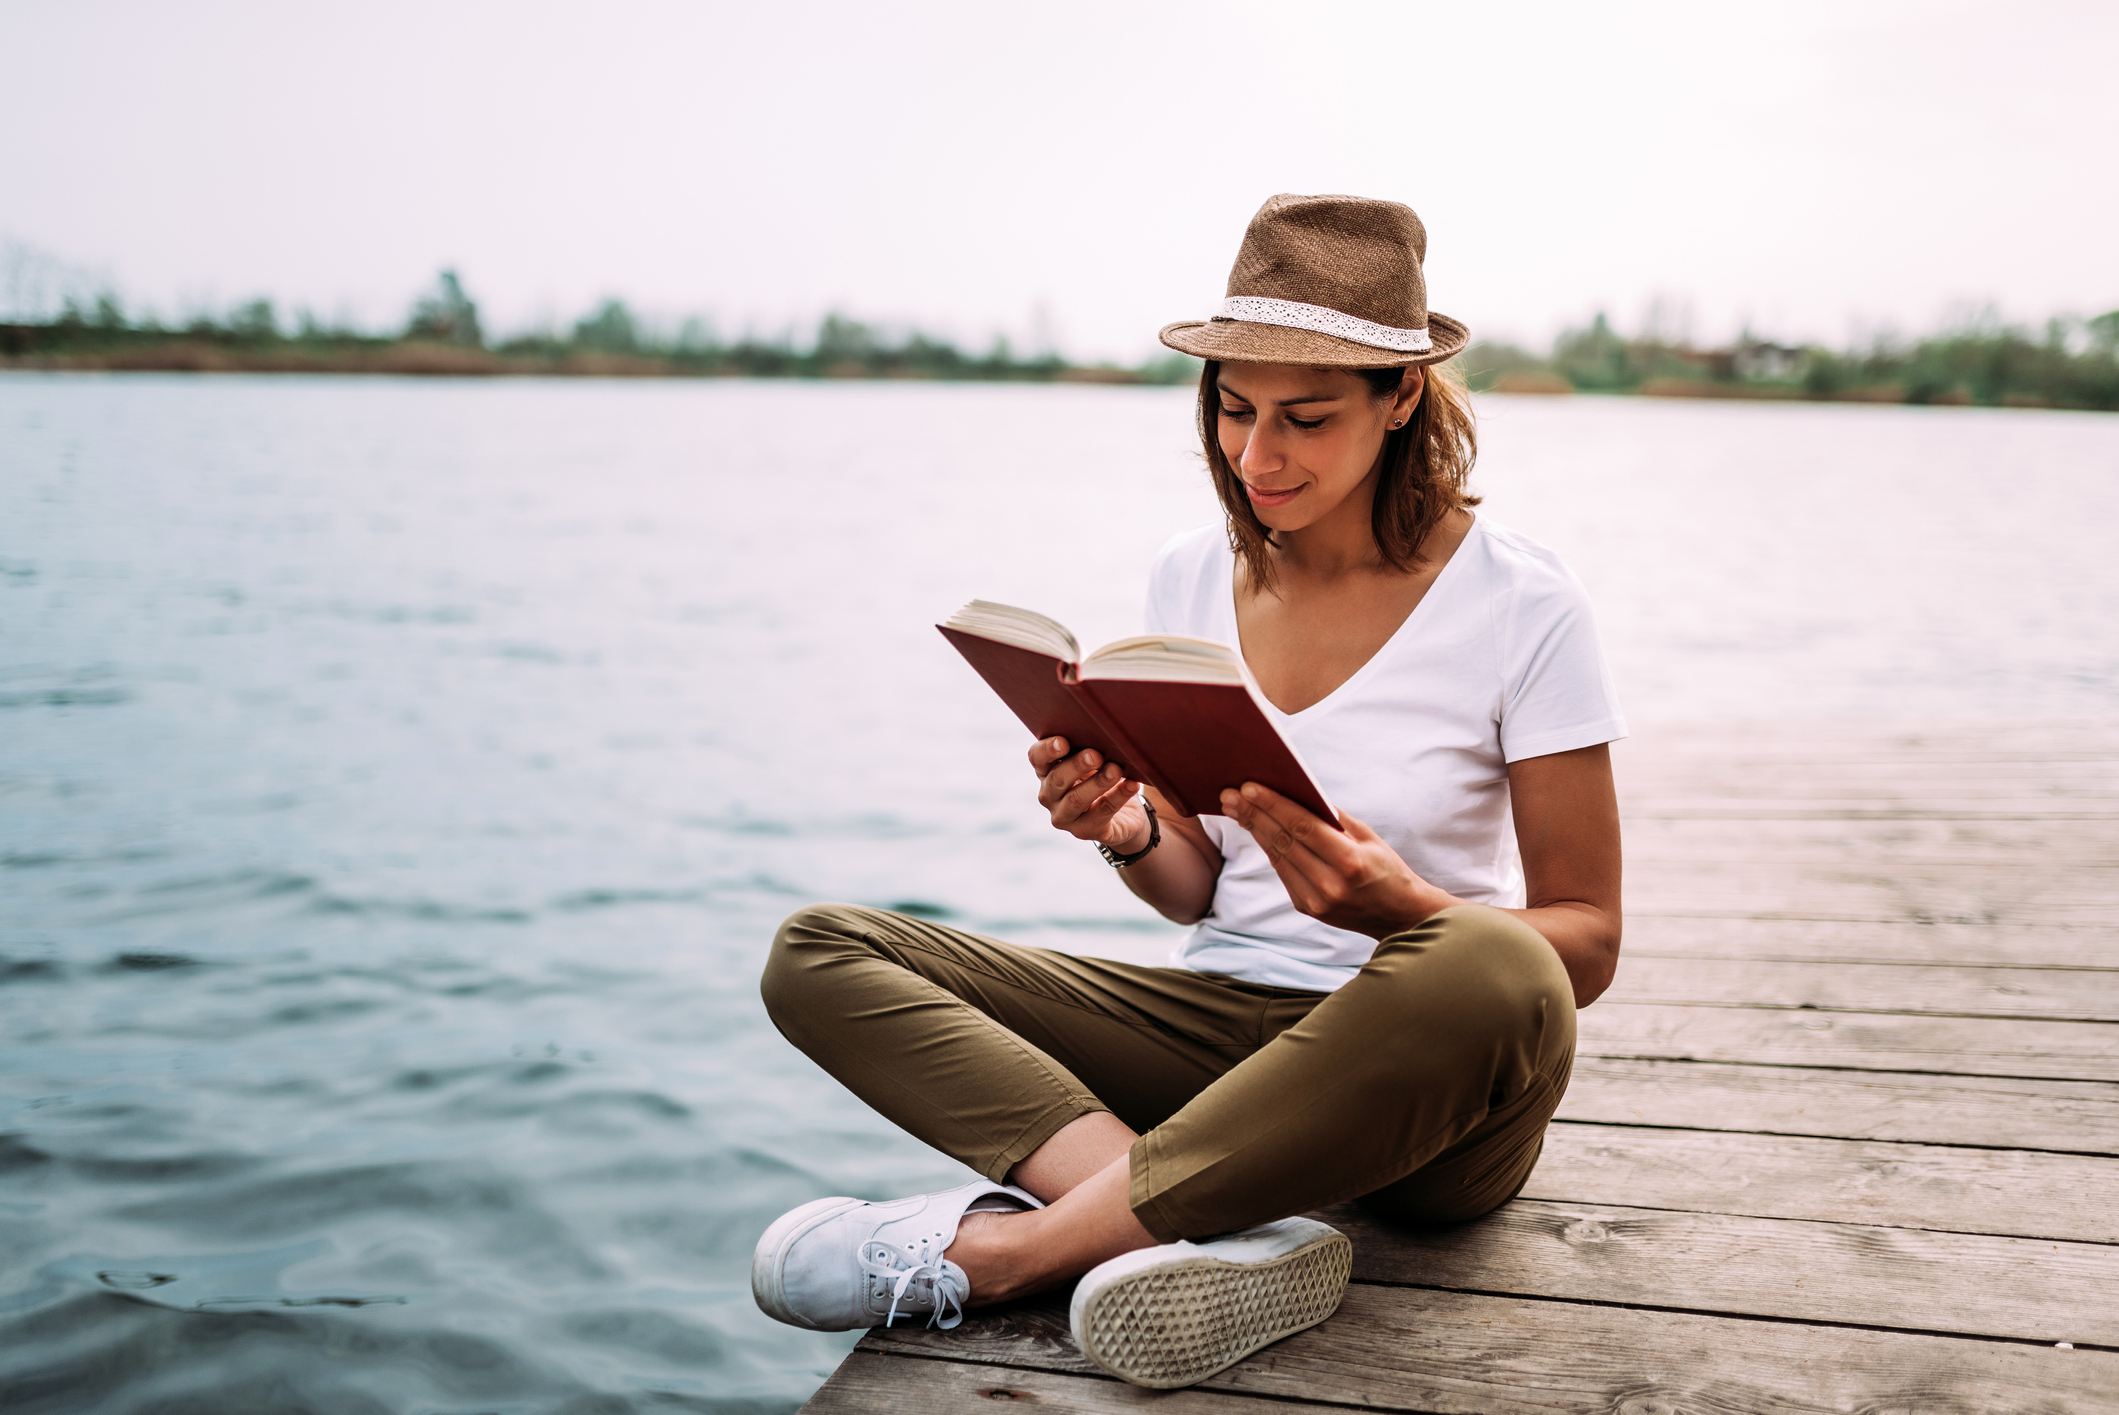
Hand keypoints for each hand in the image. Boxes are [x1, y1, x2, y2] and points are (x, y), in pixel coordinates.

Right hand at [1032, 738, 1150, 851]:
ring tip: (1116, 769)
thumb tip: (1104, 732)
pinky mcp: (1085, 831)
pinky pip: (1101, 813)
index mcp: (1046, 771)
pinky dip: (1118, 796)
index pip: (1037, 758)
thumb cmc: (1103, 776)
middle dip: (1077, 765)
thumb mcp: (1094, 760)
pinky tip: (1131, 784)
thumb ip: (1089, 747)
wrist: (1124, 813)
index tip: (1063, 742)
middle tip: (1097, 755)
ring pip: (1076, 799)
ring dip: (1097, 783)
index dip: (1047, 750)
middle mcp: (1049, 795)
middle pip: (1057, 779)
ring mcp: (1064, 816)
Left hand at [1219, 782, 1456, 939]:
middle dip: (1254, 814)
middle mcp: (1330, 884)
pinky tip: (1256, 829)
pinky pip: (1283, 871)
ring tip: (1234, 808)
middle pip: (1283, 841)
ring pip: (1277, 856)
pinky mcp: (1307, 908)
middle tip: (1229, 794)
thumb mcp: (1369, 837)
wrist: (1399, 917)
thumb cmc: (1387, 869)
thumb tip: (1298, 792)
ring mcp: (1316, 900)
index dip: (1274, 805)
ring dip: (1254, 830)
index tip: (1249, 787)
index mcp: (1349, 861)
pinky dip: (1269, 848)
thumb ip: (1334, 818)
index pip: (1302, 827)